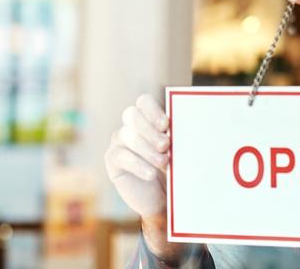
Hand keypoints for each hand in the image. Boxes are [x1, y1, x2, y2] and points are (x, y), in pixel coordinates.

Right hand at [105, 94, 181, 257]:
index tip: (166, 125)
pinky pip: (121, 156)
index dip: (153, 111)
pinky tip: (151, 174)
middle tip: (166, 145)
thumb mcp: (179, 151)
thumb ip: (178, 137)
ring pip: (128, 136)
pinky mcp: (113, 159)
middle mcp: (130, 125)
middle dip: (149, 129)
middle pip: (132, 115)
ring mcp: (119, 141)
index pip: (144, 102)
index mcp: (148, 117)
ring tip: (164, 162)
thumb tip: (187, 128)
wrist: (161, 197)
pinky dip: (138, 164)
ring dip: (147, 149)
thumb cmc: (173, 168)